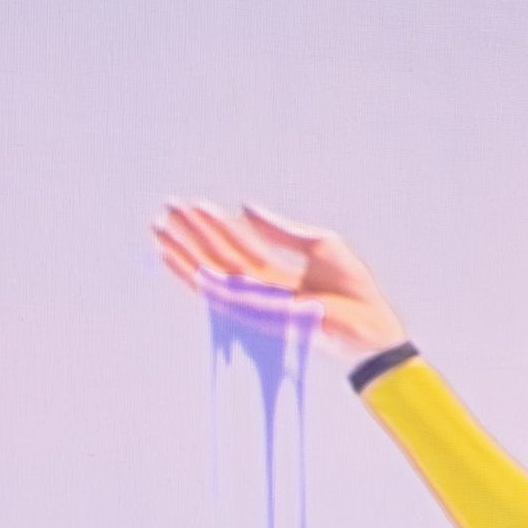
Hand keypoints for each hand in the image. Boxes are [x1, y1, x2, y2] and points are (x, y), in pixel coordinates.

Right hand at [150, 200, 411, 365]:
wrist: (368, 323)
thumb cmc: (352, 290)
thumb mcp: (318, 246)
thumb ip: (279, 230)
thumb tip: (244, 207)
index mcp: (274, 273)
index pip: (236, 243)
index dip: (212, 223)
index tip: (188, 204)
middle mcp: (257, 288)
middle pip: (216, 254)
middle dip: (189, 232)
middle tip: (164, 209)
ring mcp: (252, 300)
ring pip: (208, 268)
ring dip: (182, 248)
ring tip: (159, 227)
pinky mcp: (250, 310)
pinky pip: (215, 289)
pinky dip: (189, 273)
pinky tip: (172, 257)